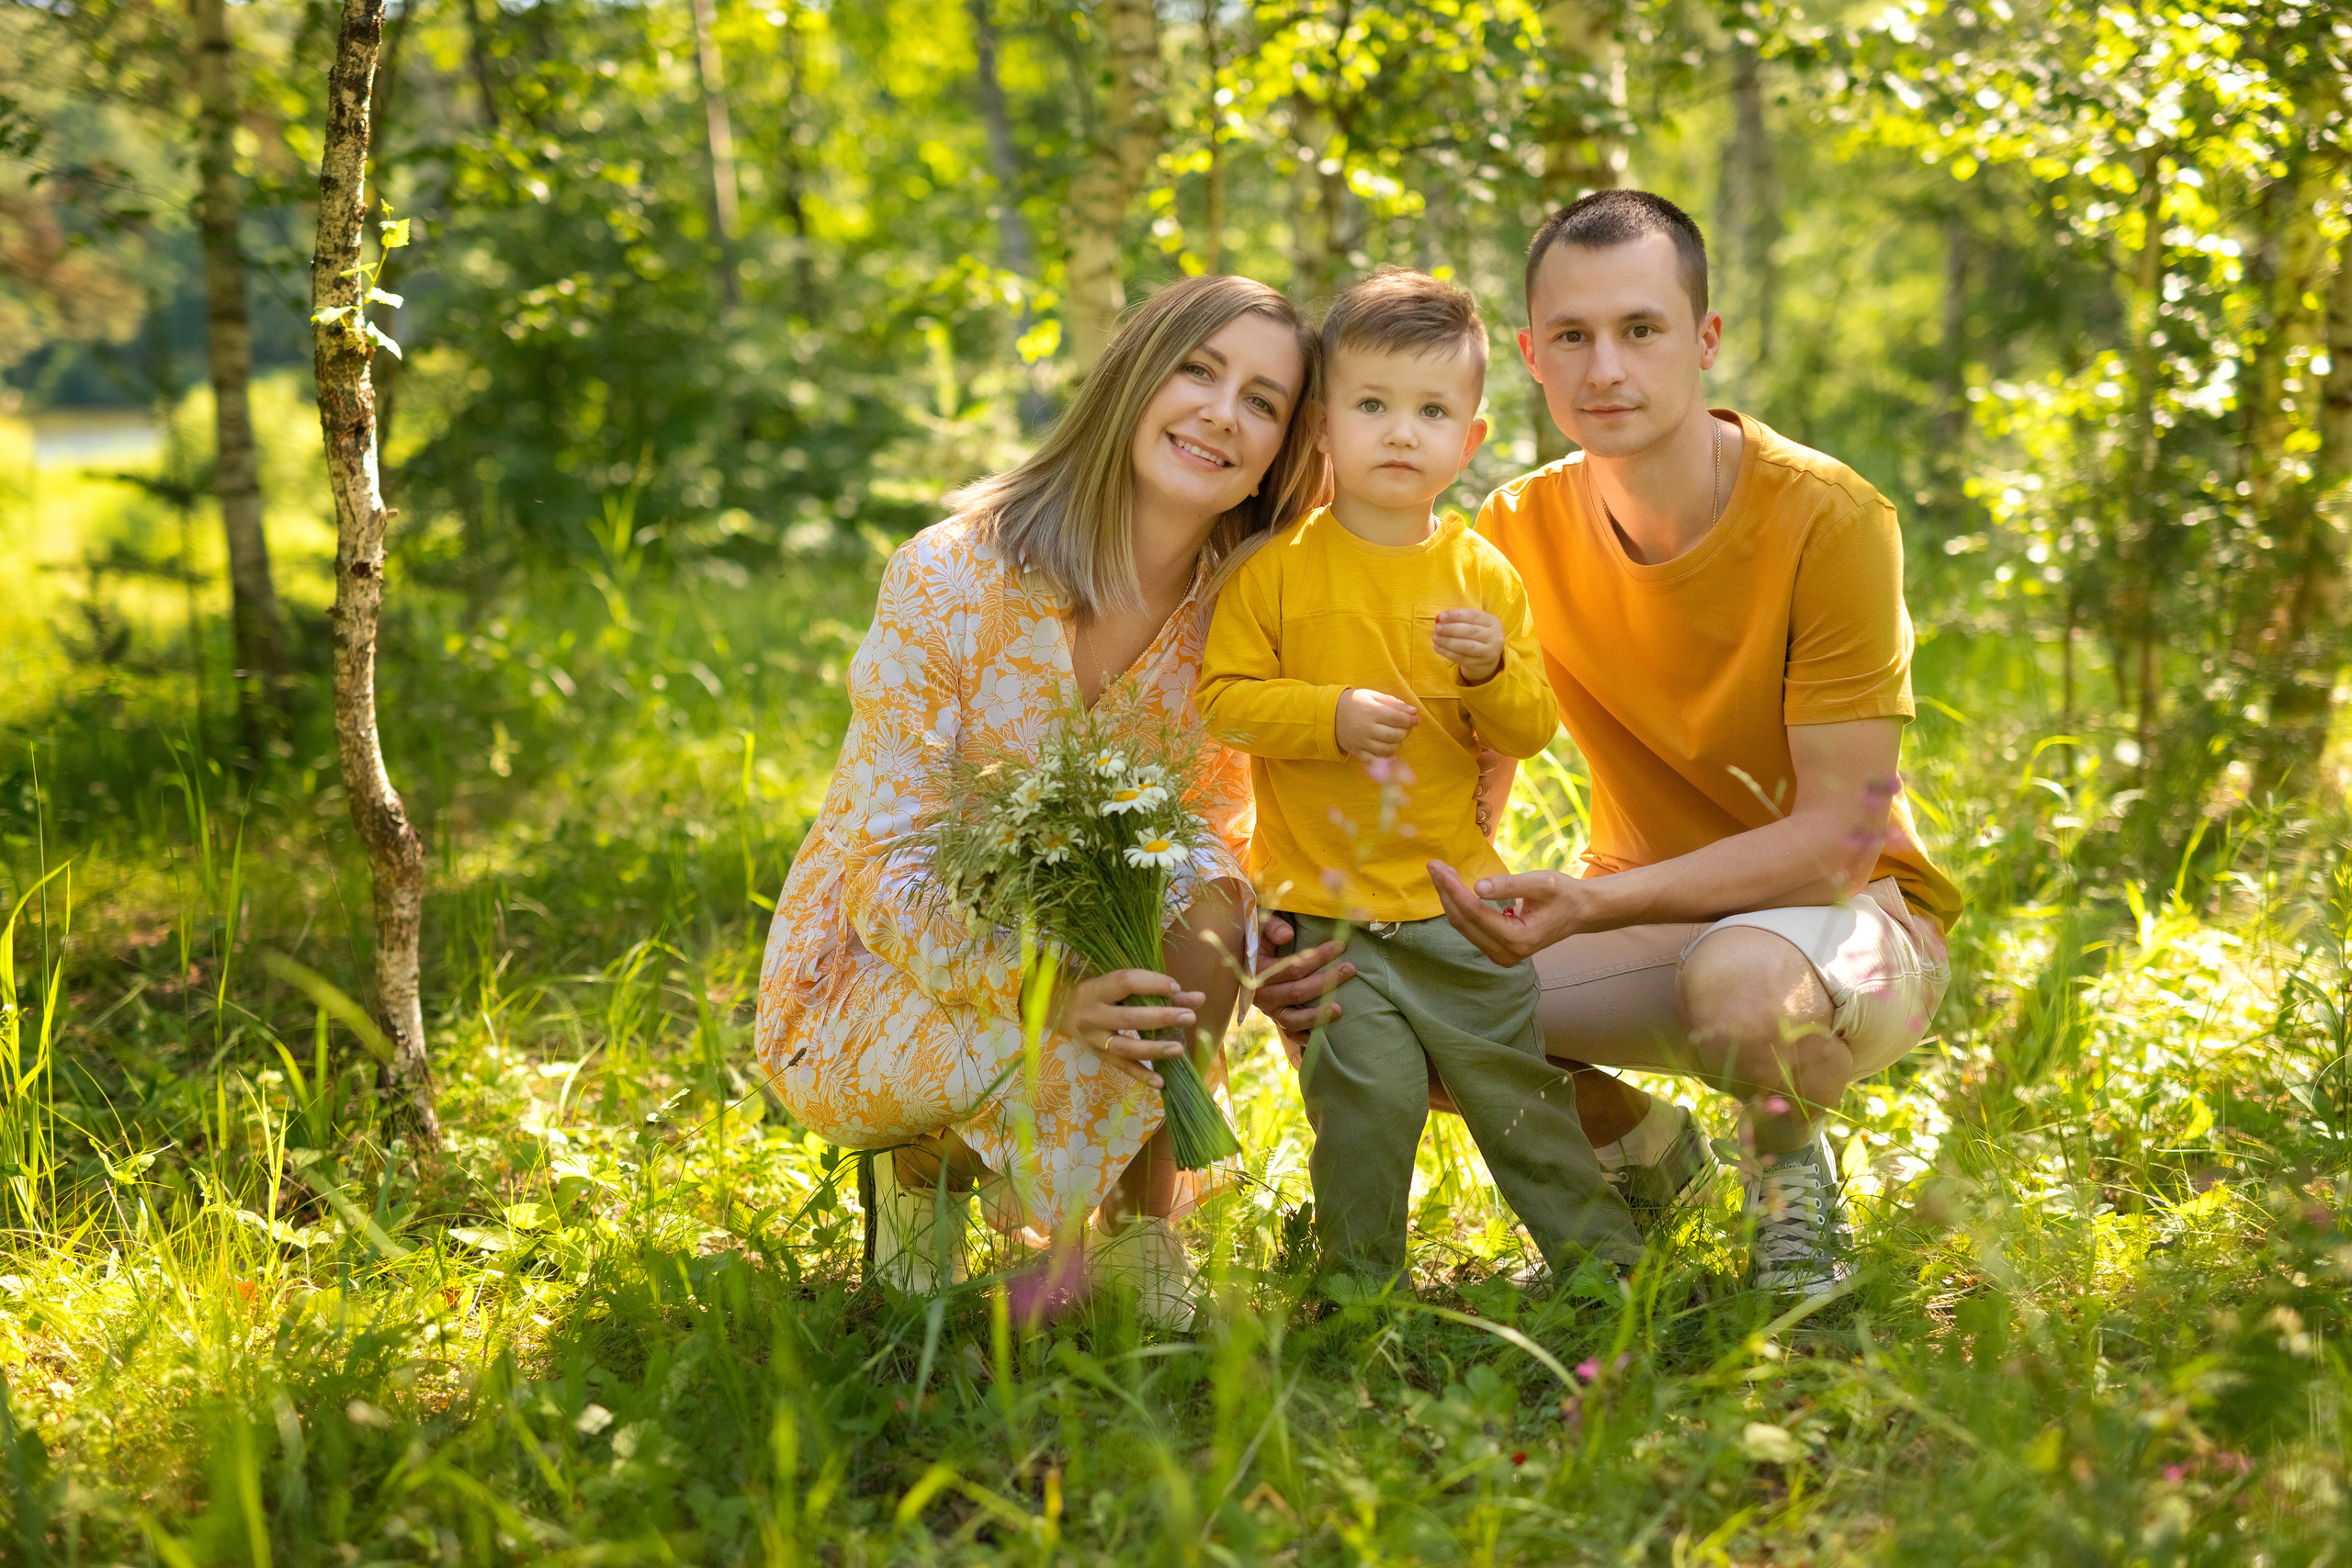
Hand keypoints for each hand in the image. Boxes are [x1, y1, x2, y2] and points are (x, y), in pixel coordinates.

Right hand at [1052, 968, 1200, 1088]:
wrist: (1063, 1011)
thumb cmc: (1101, 994)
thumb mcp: (1121, 987)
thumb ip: (1159, 991)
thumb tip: (1199, 998)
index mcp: (1097, 988)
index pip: (1125, 982)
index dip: (1152, 984)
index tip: (1176, 988)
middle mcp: (1091, 1014)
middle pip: (1128, 1017)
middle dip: (1161, 1018)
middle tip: (1189, 1017)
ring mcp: (1093, 1038)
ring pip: (1125, 1047)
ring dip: (1154, 1049)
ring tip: (1179, 1049)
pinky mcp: (1098, 1056)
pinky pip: (1122, 1067)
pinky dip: (1142, 1075)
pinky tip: (1161, 1082)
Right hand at [1251, 912, 1353, 1050]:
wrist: (1245, 956)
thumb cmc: (1260, 936)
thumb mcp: (1261, 924)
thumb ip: (1272, 926)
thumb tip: (1288, 935)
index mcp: (1255, 970)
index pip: (1291, 967)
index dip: (1318, 957)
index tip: (1341, 946)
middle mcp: (1260, 994)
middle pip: (1297, 992)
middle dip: (1326, 981)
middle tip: (1350, 969)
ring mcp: (1268, 1010)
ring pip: (1292, 1019)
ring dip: (1316, 1015)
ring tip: (1338, 1010)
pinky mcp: (1275, 1019)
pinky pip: (1290, 1034)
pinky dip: (1304, 1038)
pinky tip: (1321, 1037)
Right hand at [1335, 687, 1418, 756]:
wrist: (1329, 713)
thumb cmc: (1353, 702)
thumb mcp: (1372, 695)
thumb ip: (1393, 702)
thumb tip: (1413, 711)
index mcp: (1371, 711)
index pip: (1398, 718)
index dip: (1411, 720)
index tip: (1417, 719)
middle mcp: (1366, 728)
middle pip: (1395, 735)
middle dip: (1405, 731)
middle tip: (1405, 727)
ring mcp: (1361, 742)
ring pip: (1388, 749)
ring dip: (1397, 743)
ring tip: (1396, 736)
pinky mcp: (1356, 752)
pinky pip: (1375, 759)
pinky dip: (1385, 757)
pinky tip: (1388, 750)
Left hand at [1426, 860, 1586, 965]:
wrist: (1580, 912)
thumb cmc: (1564, 895)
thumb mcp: (1542, 883)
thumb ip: (1509, 885)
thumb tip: (1477, 887)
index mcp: (1518, 938)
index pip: (1474, 913)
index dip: (1453, 889)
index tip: (1439, 867)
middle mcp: (1507, 953)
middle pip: (1463, 922)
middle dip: (1445, 892)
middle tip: (1434, 865)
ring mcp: (1501, 955)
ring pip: (1463, 927)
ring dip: (1449, 899)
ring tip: (1442, 872)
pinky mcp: (1497, 950)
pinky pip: (1470, 929)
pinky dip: (1459, 907)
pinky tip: (1453, 888)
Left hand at [1432, 608, 1504, 683]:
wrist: (1487, 657)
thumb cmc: (1477, 635)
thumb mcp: (1474, 623)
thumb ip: (1458, 619)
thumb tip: (1439, 618)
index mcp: (1493, 622)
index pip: (1474, 616)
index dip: (1456, 615)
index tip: (1441, 616)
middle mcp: (1494, 637)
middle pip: (1471, 631)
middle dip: (1451, 629)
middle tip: (1437, 628)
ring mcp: (1489, 652)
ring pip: (1466, 646)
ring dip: (1448, 642)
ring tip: (1435, 638)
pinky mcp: (1480, 664)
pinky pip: (1461, 658)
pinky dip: (1447, 652)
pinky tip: (1437, 647)